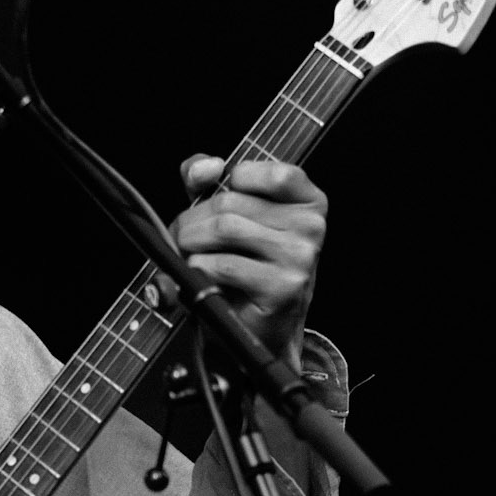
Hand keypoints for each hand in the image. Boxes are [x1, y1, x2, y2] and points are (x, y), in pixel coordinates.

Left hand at [172, 155, 327, 369]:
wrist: (259, 328)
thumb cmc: (244, 266)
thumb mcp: (230, 215)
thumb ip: (210, 181)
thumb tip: (207, 167)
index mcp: (308, 200)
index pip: (262, 171)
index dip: (227, 181)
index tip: (215, 201)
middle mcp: (311, 225)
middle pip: (230, 202)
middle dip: (193, 220)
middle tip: (183, 237)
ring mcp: (301, 256)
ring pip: (224, 229)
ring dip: (191, 244)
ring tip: (190, 256)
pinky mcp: (283, 286)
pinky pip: (223, 265)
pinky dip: (199, 270)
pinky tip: (204, 278)